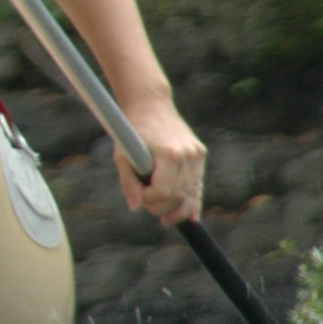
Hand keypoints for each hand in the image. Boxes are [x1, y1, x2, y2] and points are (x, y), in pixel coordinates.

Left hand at [117, 96, 206, 224]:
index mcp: (168, 153)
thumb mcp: (122, 155)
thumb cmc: (132, 130)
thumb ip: (128, 182)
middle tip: (148, 207)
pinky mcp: (200, 153)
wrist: (150, 104)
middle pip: (179, 195)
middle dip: (163, 207)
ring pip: (191, 192)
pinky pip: (198, 184)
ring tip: (166, 219)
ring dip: (178, 208)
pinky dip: (194, 201)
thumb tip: (135, 208)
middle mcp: (187, 154)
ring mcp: (197, 154)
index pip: (164, 191)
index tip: (140, 199)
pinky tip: (191, 218)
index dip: (151, 201)